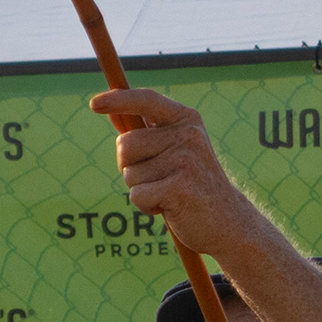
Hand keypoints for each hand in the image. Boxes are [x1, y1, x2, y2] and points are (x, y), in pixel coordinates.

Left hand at [90, 87, 248, 256]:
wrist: (227, 221)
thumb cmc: (191, 184)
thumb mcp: (173, 150)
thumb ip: (144, 131)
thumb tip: (109, 109)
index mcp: (186, 120)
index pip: (146, 100)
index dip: (118, 100)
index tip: (94, 104)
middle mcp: (187, 135)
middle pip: (125, 144)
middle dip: (129, 166)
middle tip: (158, 178)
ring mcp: (185, 160)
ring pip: (129, 173)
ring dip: (140, 189)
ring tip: (168, 193)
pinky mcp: (179, 188)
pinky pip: (136, 195)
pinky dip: (146, 206)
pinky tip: (170, 207)